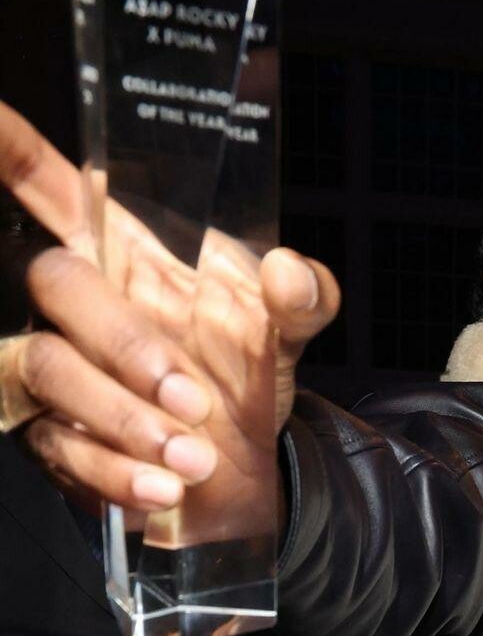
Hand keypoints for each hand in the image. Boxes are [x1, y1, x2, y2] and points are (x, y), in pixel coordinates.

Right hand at [0, 102, 339, 538]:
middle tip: (193, 398)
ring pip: (45, 369)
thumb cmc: (241, 378)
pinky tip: (166, 487)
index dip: (10, 148)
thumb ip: (301, 298)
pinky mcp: (53, 440)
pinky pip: (61, 448)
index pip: (45, 182)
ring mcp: (52, 371)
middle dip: (121, 342)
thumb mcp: (284, 334)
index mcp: (117, 251)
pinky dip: (118, 473)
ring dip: (123, 418)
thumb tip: (291, 273)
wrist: (244, 474)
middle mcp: (72, 306)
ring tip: (193, 456)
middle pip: (52, 282)